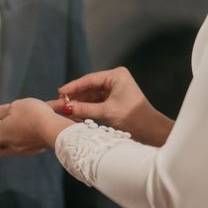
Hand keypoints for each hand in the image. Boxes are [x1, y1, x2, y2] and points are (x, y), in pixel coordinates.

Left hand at [0, 98, 73, 155]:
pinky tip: (32, 132)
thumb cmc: (32, 116)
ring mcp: (23, 148)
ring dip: (15, 138)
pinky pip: (28, 143)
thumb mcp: (15, 106)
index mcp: (1, 135)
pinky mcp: (36, 147)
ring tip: (19, 129)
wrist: (52, 128)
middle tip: (0, 131)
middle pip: (1, 144)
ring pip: (15, 143)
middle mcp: (10, 144)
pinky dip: (27, 138)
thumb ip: (3, 110)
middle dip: (0, 138)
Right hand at [56, 67, 173, 146]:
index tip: (60, 92)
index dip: (73, 86)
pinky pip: (95, 102)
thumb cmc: (133, 118)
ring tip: (64, 109)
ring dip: (79, 103)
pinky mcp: (113, 100)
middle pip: (89, 87)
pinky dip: (86, 108)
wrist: (150, 131)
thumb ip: (85, 109)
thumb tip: (65, 107)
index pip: (90, 80)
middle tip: (58, 103)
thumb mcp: (106, 113)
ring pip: (91, 96)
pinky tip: (74, 112)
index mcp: (117, 76)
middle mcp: (115, 80)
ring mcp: (114, 90)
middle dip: (75, 96)